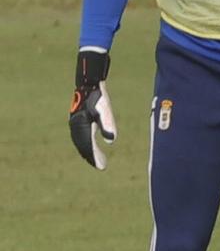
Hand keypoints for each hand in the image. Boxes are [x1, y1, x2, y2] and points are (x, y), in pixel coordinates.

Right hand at [69, 49, 117, 169]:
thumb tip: (111, 141)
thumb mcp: (105, 110)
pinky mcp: (80, 119)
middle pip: (83, 146)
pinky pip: (82, 136)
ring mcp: (77, 122)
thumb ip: (107, 125)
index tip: (101, 167)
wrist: (88, 83)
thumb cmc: (98, 96)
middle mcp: (76, 126)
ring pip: (82, 141)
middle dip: (92, 156)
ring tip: (98, 160)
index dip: (94, 157)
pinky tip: (93, 146)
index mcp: (81, 126)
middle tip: (101, 166)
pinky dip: (87, 143)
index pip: (87, 146)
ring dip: (89, 151)